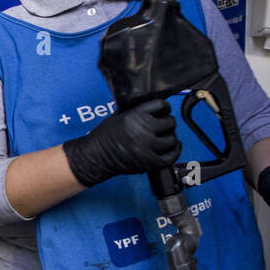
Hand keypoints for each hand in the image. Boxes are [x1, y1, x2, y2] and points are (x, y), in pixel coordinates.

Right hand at [62, 98, 181, 187]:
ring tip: (164, 137)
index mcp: (135, 117)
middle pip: (170, 123)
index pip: (161, 106)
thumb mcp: (120, 115)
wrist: (96, 157)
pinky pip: (171, 156)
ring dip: (170, 137)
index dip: (164, 107)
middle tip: (162, 125)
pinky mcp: (150, 163)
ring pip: (172, 139)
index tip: (164, 110)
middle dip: (167, 122)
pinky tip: (171, 146)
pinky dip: (174, 150)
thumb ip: (139, 112)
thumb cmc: (104, 137)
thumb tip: (156, 111)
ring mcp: (148, 148)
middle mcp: (143, 131)